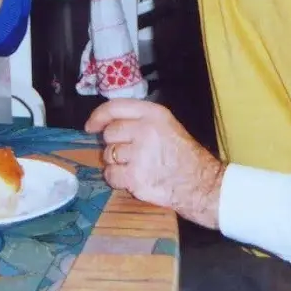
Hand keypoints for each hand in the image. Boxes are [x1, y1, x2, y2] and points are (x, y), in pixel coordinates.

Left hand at [87, 99, 224, 228]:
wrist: (199, 183)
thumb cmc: (183, 155)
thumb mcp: (167, 125)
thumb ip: (140, 120)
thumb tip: (108, 123)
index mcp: (154, 114)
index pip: (115, 107)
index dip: (99, 116)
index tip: (91, 126)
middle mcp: (145, 130)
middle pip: (109, 134)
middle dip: (114, 144)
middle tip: (130, 152)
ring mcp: (139, 154)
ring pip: (108, 155)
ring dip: (116, 162)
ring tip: (135, 166)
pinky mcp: (135, 177)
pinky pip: (111, 175)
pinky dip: (117, 179)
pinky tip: (132, 178)